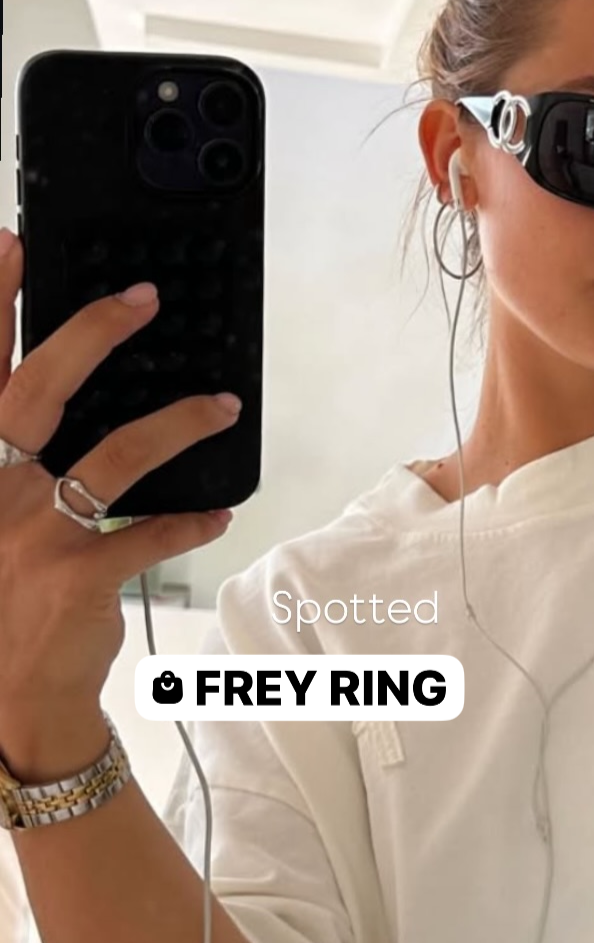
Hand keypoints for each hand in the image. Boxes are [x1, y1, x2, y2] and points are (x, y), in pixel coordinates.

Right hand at [0, 231, 240, 714]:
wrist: (5, 697)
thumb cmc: (2, 598)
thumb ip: (20, 457)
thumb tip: (68, 406)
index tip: (10, 244)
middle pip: (37, 391)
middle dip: (90, 333)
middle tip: (141, 297)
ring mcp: (30, 534)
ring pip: (114, 456)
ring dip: (178, 424)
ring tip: (222, 405)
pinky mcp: (76, 577)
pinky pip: (149, 533)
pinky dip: (191, 520)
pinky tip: (218, 514)